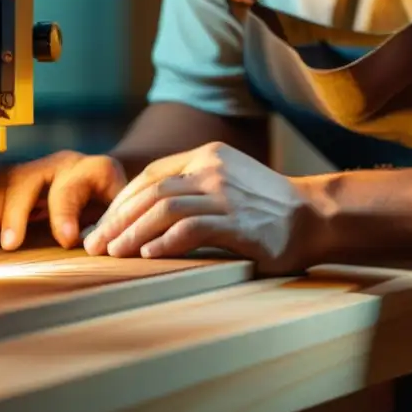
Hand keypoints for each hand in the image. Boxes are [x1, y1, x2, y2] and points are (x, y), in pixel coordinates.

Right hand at [0, 151, 125, 251]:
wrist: (113, 188)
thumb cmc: (120, 209)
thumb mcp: (126, 214)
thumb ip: (115, 228)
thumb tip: (102, 250)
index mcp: (94, 170)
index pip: (71, 188)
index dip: (65, 214)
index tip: (66, 240)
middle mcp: (62, 165)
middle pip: (28, 180)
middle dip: (16, 213)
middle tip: (10, 244)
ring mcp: (38, 170)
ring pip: (5, 185)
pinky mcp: (21, 182)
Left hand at [83, 142, 322, 274]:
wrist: (316, 216)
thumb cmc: (267, 208)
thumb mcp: (227, 183)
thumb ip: (192, 188)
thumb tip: (144, 216)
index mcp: (206, 155)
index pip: (150, 176)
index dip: (121, 202)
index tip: (102, 226)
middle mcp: (212, 168)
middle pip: (150, 191)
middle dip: (117, 219)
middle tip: (95, 244)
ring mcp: (226, 193)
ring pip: (164, 208)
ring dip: (133, 232)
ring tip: (114, 253)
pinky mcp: (238, 220)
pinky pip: (192, 228)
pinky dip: (166, 242)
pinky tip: (148, 255)